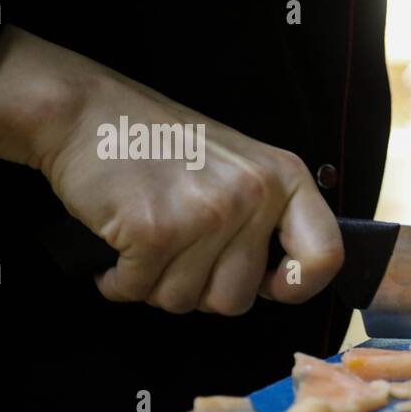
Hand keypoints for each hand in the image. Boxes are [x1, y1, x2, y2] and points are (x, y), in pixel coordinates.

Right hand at [0, 28, 342, 314]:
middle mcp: (254, 195)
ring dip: (156, 283)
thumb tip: (284, 285)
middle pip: (238, 299)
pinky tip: (117, 246)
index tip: (268, 283)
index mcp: (285, 179)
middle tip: (177, 251)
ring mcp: (207, 213)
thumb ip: (269, 219)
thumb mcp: (241, 167)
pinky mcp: (156, 229)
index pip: (325, 257)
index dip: (298, 286)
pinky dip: (119, 281)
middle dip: (199, 289)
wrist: (85, 110)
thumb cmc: (162, 145)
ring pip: (185, 301)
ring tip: (147, 240)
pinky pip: (139, 291)